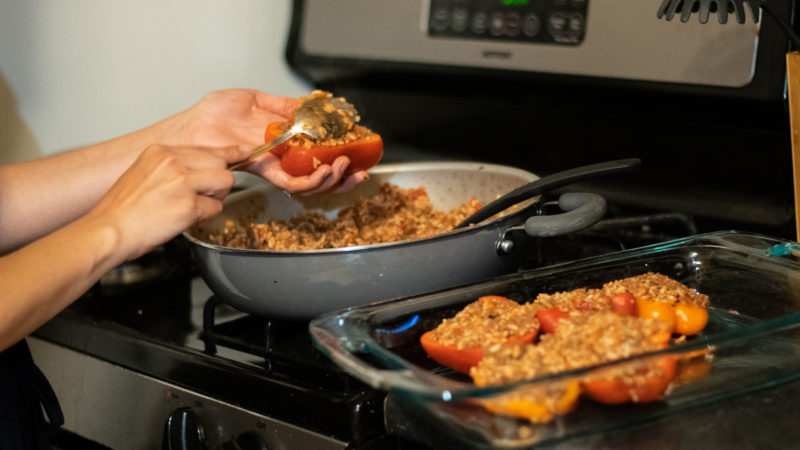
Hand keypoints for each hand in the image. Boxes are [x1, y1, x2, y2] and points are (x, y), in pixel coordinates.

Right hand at [86, 144, 248, 259]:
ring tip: (189, 208)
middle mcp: (173, 161)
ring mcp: (182, 182)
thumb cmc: (123, 210)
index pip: (207, 147)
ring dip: (214, 199)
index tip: (245, 150)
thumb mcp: (144, 173)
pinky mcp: (189, 205)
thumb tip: (202, 168)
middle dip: (218, 182)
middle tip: (201, 196)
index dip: (229, 152)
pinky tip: (183, 219)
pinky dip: (204, 217)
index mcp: (161, 151)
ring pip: (225, 183)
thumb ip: (173, 167)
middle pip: (222, 163)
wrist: (108, 231)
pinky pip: (216, 209)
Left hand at [165, 89, 367, 193]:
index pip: (319, 151)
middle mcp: (282, 158)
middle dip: (345, 174)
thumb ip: (284, 104)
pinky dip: (311, 182)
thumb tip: (313, 102)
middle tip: (359, 165)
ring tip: (344, 166)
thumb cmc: (213, 115)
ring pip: (311, 183)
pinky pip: (290, 184)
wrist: (192, 129)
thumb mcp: (255, 99)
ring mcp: (274, 167)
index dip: (341, 153)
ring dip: (333, 178)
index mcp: (284, 140)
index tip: (360, 148)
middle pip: (321, 173)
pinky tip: (324, 172)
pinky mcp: (263, 172)